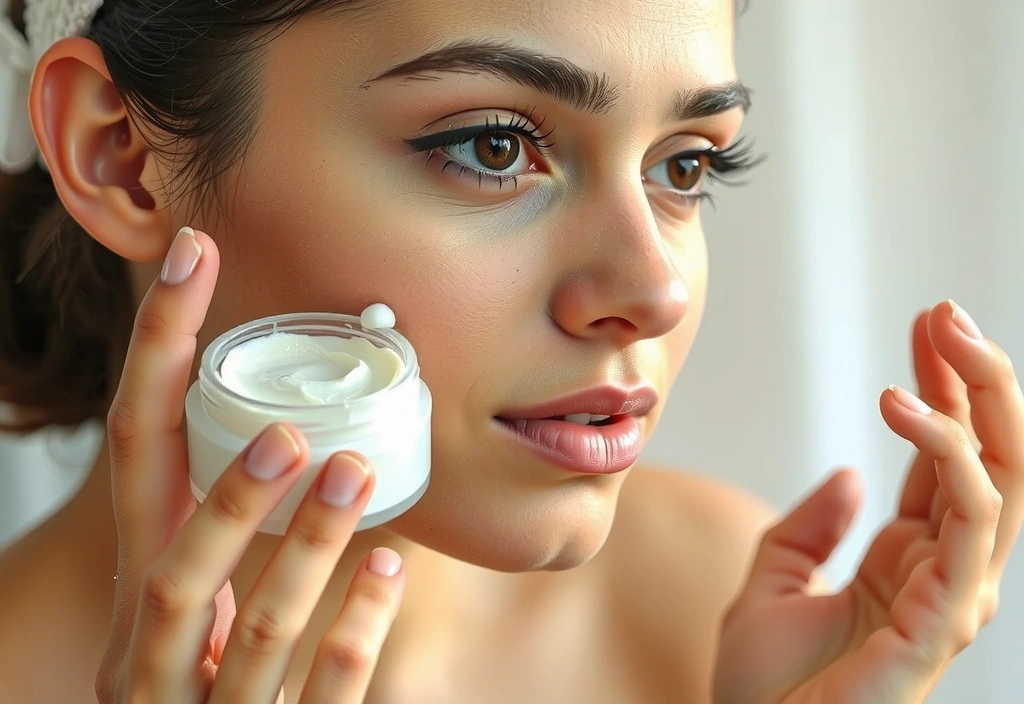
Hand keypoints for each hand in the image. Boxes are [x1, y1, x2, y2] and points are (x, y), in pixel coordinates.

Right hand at [95, 227, 405, 702]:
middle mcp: (149, 657)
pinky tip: (391, 566)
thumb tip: (303, 429)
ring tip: (357, 473)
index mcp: (138, 595)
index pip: (134, 458)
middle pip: (171, 569)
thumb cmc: (203, 683)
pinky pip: (318, 697)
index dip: (155, 352)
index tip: (194, 258)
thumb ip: (224, 539)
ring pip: (252, 631)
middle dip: (226, 497)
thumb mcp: (195, 610)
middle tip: (293, 433)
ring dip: (305, 549)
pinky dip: (356, 629)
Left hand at [713, 300, 1023, 703]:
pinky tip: (906, 407)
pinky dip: (948, 454)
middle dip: (980, 378)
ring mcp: (953, 594)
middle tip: (946, 310)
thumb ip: (811, 528)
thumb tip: (848, 474)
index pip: (946, 458)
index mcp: (911, 559)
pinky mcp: (943, 618)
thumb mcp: (773, 583)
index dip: (942, 389)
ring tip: (939, 332)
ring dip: (977, 396)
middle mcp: (945, 571)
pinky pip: (970, 520)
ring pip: (1000, 476)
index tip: (924, 325)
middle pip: (990, 458)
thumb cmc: (765, 687)